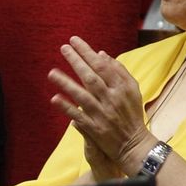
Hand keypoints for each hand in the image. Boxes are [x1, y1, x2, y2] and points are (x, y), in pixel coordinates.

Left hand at [48, 36, 155, 177]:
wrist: (133, 144)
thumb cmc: (132, 114)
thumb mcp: (133, 90)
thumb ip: (120, 71)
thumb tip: (103, 54)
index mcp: (122, 88)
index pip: (103, 66)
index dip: (88, 52)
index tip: (74, 41)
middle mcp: (112, 99)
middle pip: (92, 77)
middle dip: (77, 62)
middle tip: (63, 48)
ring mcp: (102, 114)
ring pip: (83, 96)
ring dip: (67, 84)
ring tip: (52, 73)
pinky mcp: (94, 128)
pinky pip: (78, 116)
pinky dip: (67, 108)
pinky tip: (55, 99)